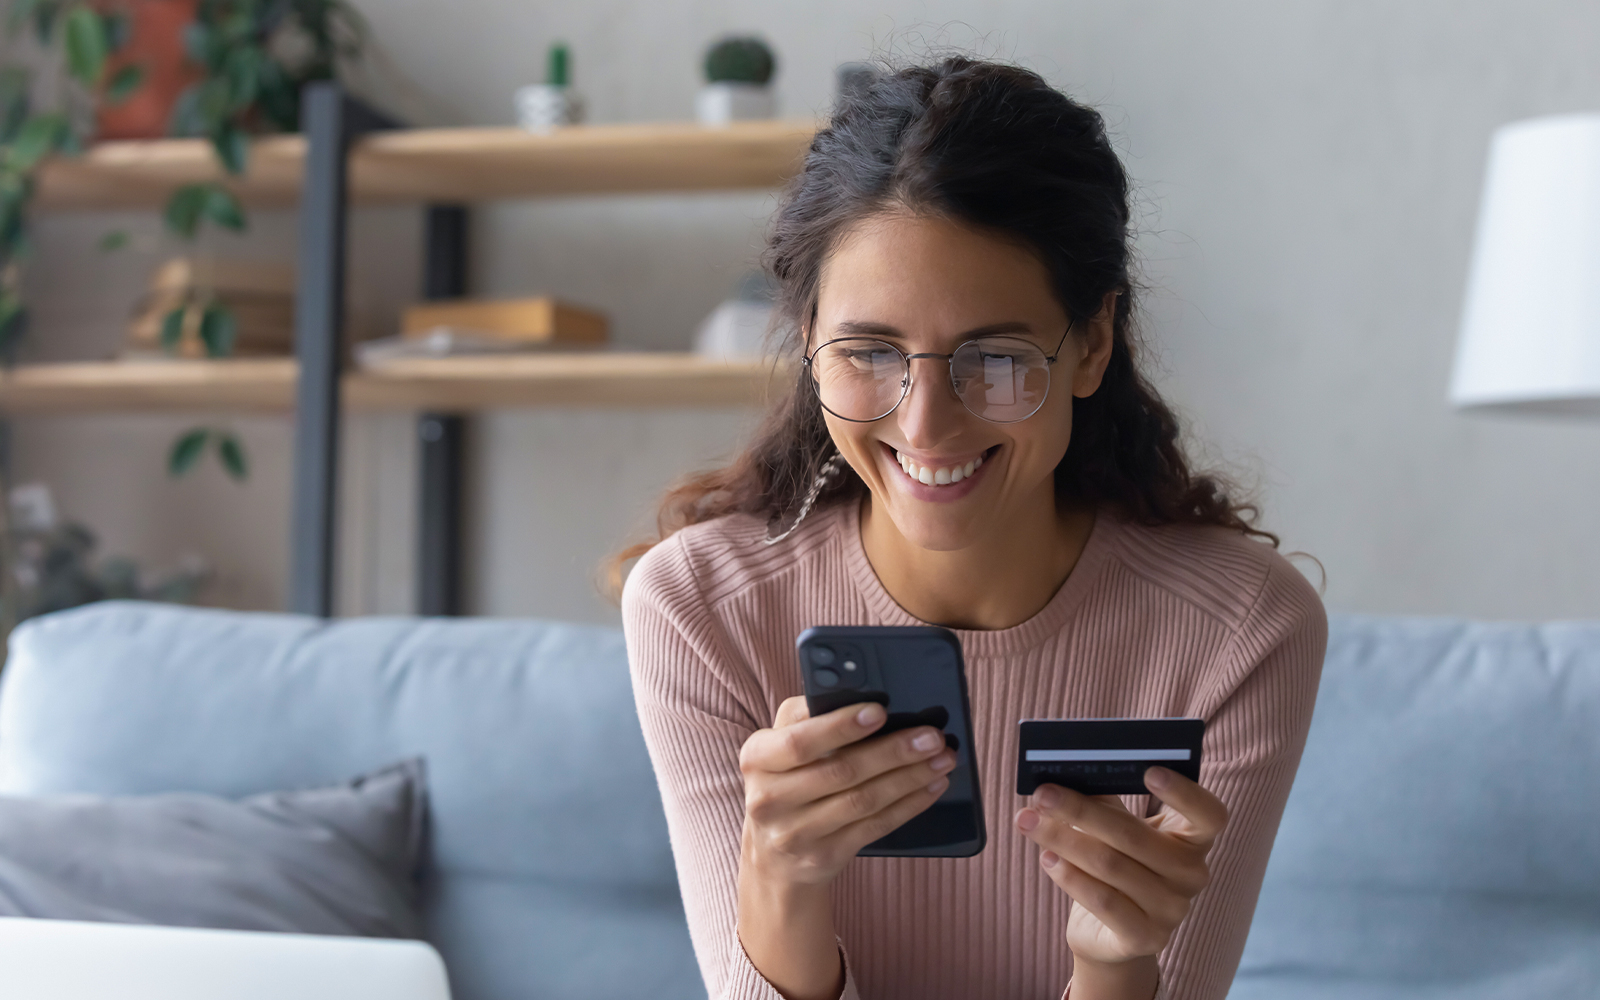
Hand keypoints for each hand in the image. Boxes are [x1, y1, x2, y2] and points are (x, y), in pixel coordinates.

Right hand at [738, 696, 955, 884]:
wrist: (774, 858)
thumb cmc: (786, 783)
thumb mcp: (780, 749)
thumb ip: (810, 720)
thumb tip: (868, 697)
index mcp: (756, 757)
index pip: (800, 740)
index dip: (841, 726)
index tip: (881, 711)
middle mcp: (768, 798)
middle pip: (841, 771)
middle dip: (893, 751)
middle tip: (932, 736)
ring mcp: (795, 833)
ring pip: (863, 800)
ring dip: (909, 777)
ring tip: (942, 758)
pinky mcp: (823, 856)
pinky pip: (874, 827)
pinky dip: (908, 805)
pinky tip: (931, 786)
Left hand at [1014, 767, 1228, 965]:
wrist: (1110, 935)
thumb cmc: (1116, 864)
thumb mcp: (1116, 828)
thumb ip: (1102, 799)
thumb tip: (1066, 773)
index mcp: (1193, 839)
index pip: (1209, 814)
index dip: (1184, 792)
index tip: (1149, 770)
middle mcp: (1192, 875)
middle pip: (1134, 835)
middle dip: (1080, 809)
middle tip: (1043, 793)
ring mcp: (1172, 910)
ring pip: (1109, 865)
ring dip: (1062, 839)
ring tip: (1028, 821)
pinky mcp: (1146, 937)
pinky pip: (1103, 901)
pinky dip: (1070, 876)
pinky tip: (1046, 857)